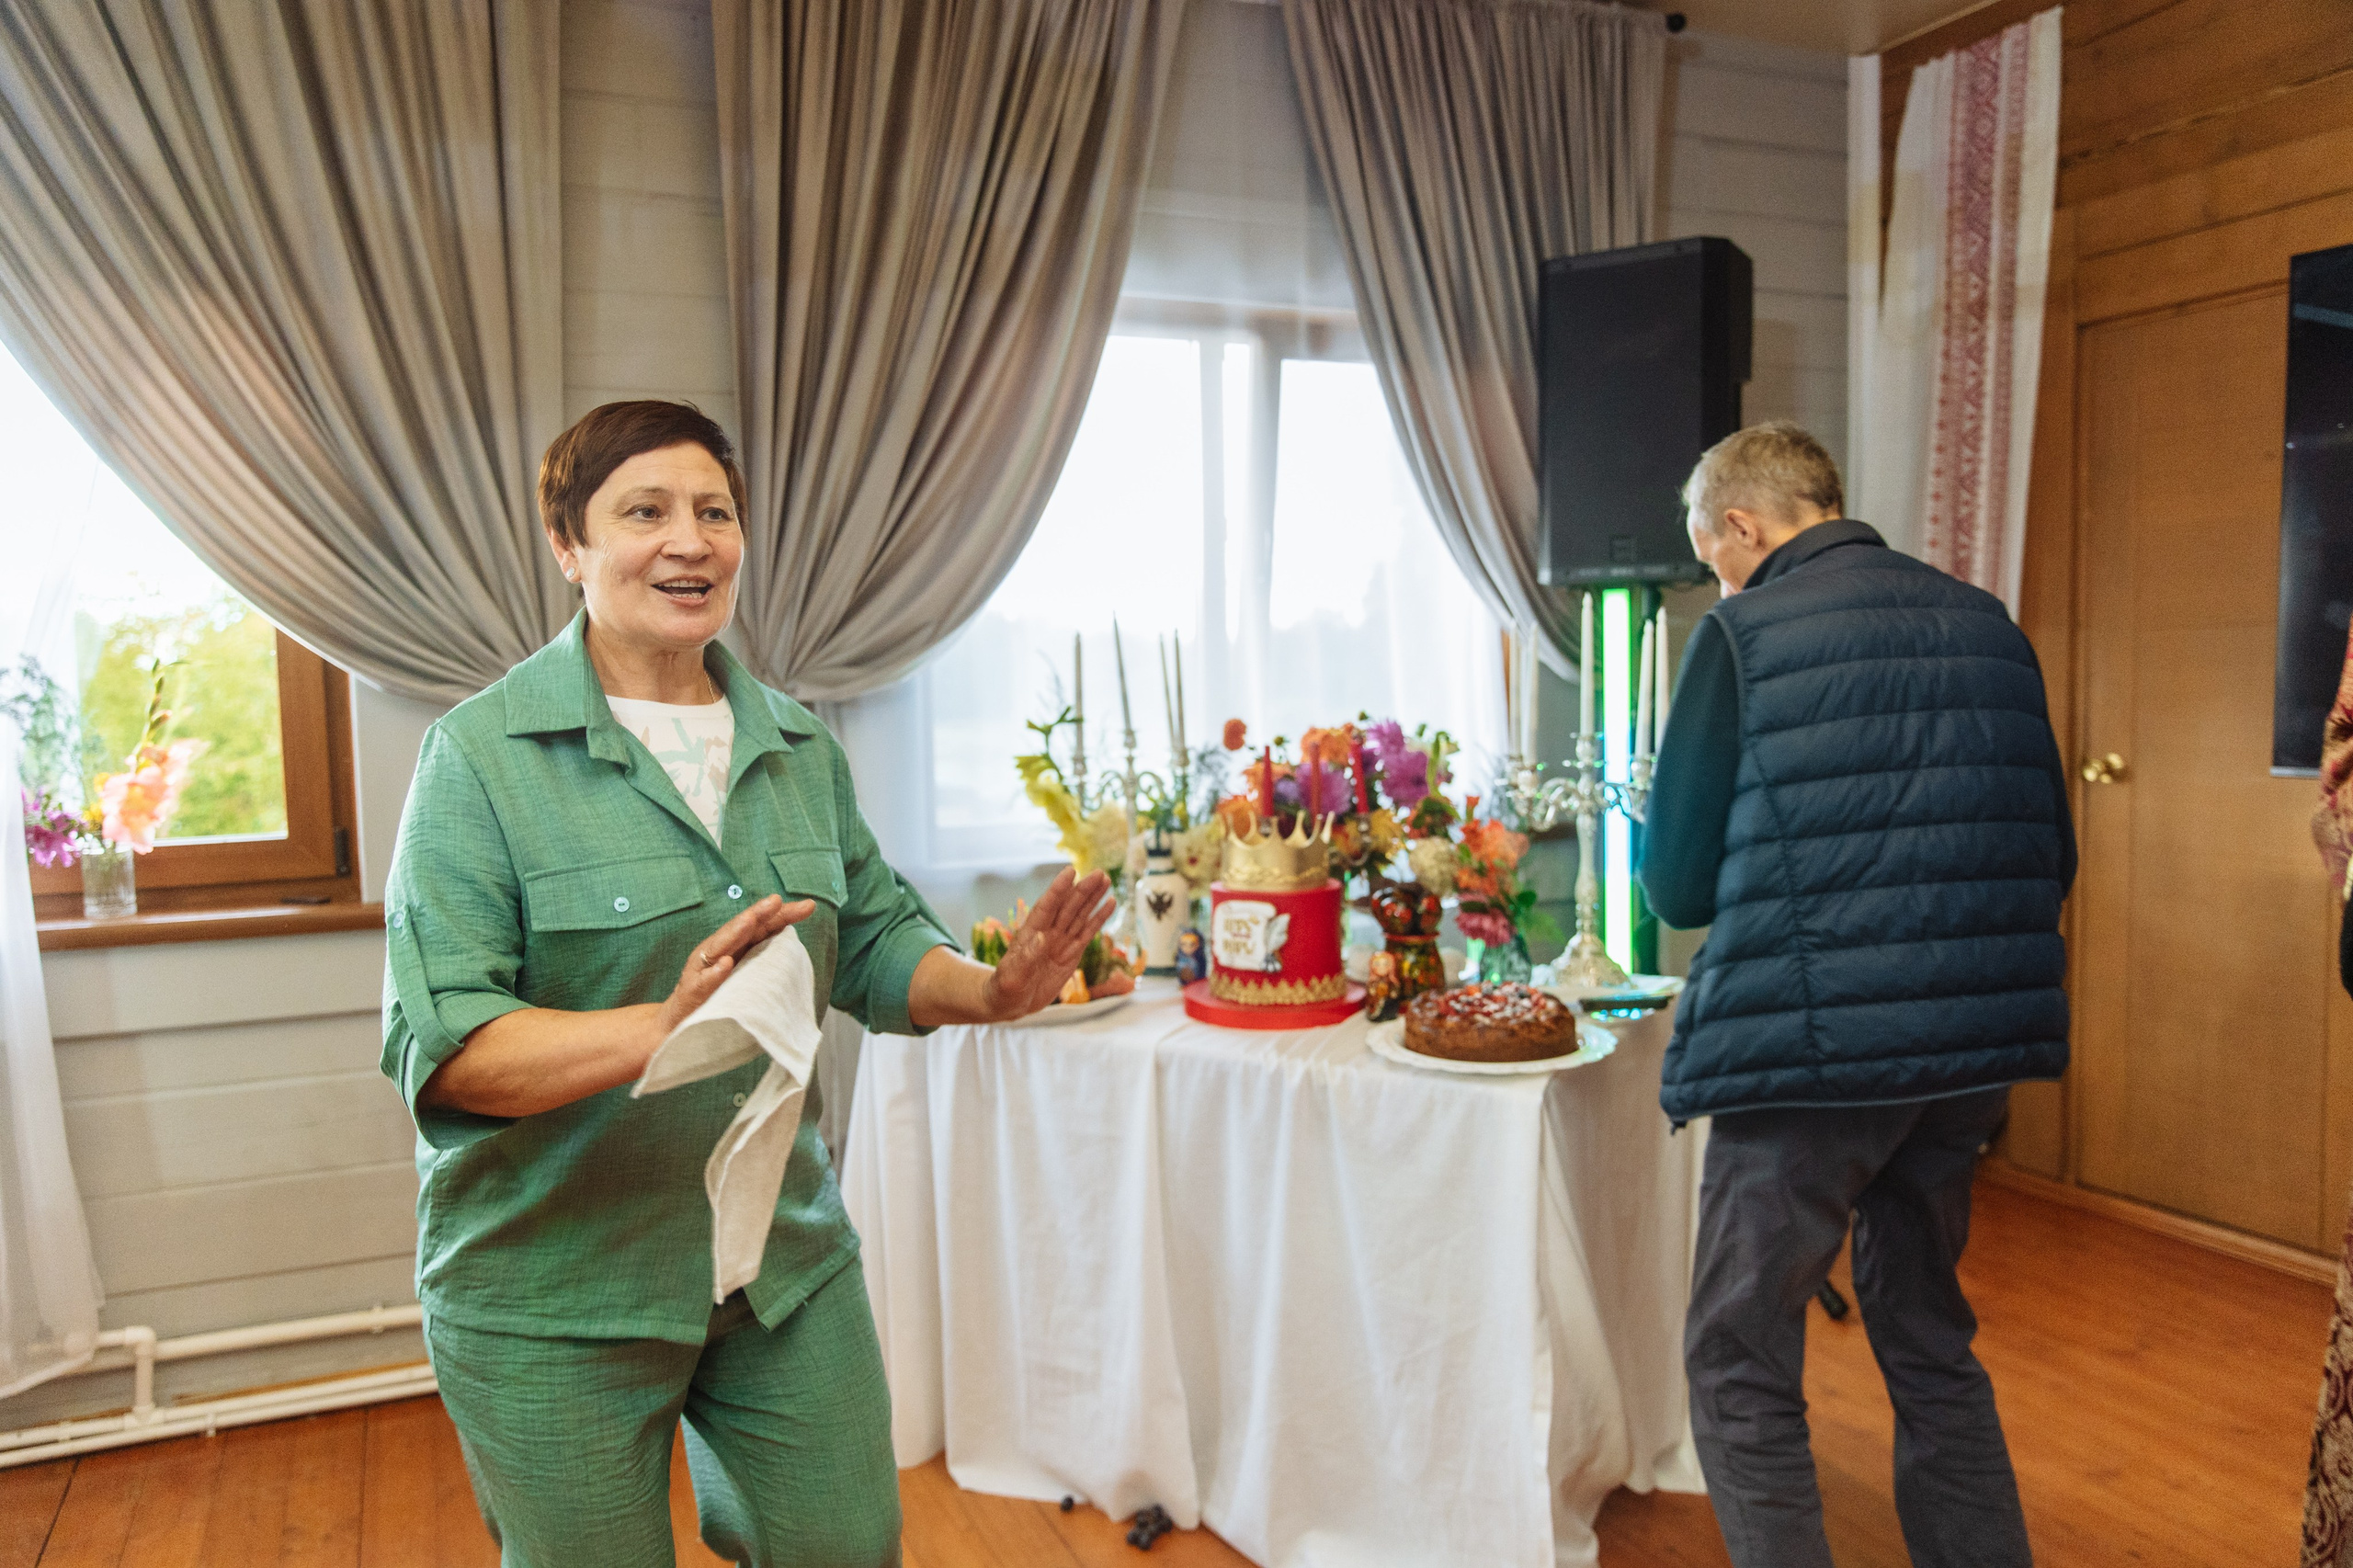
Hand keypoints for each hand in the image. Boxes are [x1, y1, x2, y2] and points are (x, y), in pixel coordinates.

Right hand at [652, 894, 814, 1041]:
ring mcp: (703, 969)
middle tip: (775, 900)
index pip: (762, 926)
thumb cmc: (718, 993)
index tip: (809, 906)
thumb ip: (765, 956)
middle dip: (759, 912)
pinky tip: (725, 965)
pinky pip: (703, 982)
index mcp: (737, 945)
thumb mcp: (745, 971)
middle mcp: (720, 950)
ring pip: (720, 947)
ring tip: (750, 920)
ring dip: (735, 932)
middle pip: (741, 928)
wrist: (681, 1022)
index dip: (784, 914)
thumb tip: (794, 942)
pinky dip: (714, 973)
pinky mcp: (693, 991)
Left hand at [981, 866, 1113, 1019]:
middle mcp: (1048, 933)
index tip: (1070, 871)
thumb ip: (1026, 958)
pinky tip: (1110, 903)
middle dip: (1083, 889)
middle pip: (1068, 906)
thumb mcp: (1011, 977)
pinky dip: (1099, 918)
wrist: (1011, 1003)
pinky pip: (1088, 933)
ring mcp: (1061, 942)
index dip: (1058, 889)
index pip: (1046, 906)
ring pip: (1080, 915)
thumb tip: (1041, 937)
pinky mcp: (1072, 953)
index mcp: (1030, 933)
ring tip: (1106, 880)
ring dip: (1093, 898)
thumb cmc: (1005, 990)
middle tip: (1099, 873)